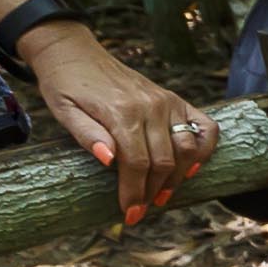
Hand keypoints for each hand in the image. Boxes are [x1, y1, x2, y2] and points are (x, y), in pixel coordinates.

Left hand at [20, 22, 218, 227]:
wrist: (74, 52)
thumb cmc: (64, 85)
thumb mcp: (63, 111)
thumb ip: (86, 135)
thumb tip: (109, 160)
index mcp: (121, 111)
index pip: (137, 163)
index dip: (134, 192)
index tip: (129, 214)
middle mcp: (150, 106)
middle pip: (163, 161)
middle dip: (153, 192)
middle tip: (140, 211)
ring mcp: (167, 102)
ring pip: (186, 150)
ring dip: (177, 178)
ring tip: (161, 195)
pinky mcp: (175, 100)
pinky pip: (204, 127)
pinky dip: (204, 149)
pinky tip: (193, 168)